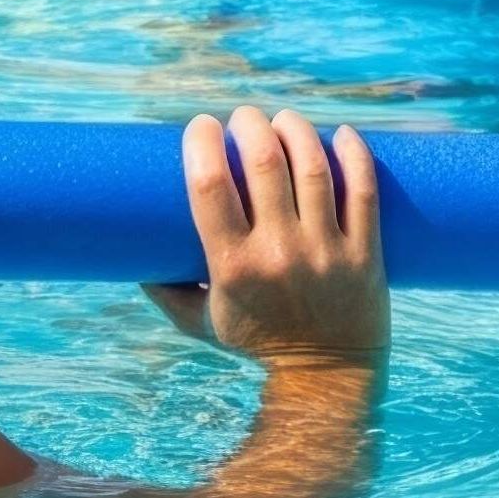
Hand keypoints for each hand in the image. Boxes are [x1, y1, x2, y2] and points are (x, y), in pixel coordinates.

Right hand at [166, 110, 388, 362]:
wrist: (326, 379)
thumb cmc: (256, 344)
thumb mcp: (198, 323)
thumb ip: (164, 289)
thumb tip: (132, 251)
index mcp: (233, 267)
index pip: (210, 185)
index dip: (203, 143)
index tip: (202, 126)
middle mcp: (280, 254)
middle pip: (264, 163)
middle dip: (250, 125)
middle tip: (244, 118)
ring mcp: (326, 252)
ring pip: (314, 168)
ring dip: (296, 129)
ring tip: (284, 119)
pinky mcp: (365, 254)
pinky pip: (364, 191)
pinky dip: (355, 155)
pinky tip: (343, 133)